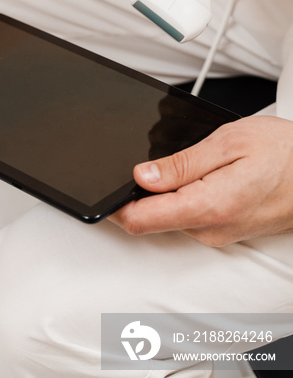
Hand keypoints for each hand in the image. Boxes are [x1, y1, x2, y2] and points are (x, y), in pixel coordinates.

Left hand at [109, 116, 292, 245]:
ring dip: (165, 194)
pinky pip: (190, 217)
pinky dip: (184, 198)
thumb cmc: (285, 153)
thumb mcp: (228, 143)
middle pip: (151, 220)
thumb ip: (181, 164)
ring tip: (187, 163)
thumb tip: (141, 177)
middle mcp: (211, 229)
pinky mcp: (226, 231)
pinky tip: (200, 175)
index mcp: (207, 207)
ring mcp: (219, 234)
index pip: (140, 221)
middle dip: (140, 193)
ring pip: (170, 218)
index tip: (103, 189)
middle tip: (149, 162)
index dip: (114, 206)